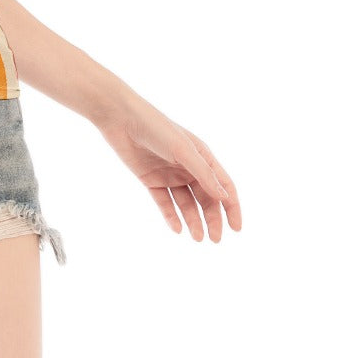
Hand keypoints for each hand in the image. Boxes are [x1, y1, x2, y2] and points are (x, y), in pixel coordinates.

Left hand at [93, 91, 242, 241]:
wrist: (121, 119)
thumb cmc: (155, 127)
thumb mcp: (182, 150)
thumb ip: (203, 174)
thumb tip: (224, 197)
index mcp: (201, 156)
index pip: (222, 185)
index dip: (231, 207)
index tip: (236, 228)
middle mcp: (188, 167)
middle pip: (206, 198)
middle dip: (212, 219)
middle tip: (214, 239)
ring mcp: (170, 174)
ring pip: (186, 203)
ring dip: (193, 220)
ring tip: (197, 238)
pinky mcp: (151, 180)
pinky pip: (165, 202)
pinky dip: (172, 216)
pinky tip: (178, 228)